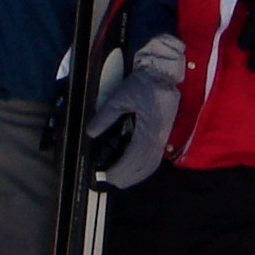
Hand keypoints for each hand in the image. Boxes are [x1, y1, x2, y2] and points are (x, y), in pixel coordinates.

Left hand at [87, 33, 186, 188]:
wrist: (163, 73)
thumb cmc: (143, 83)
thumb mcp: (120, 97)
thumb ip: (105, 116)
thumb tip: (91, 133)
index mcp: (148, 129)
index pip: (134, 158)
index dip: (120, 170)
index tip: (106, 175)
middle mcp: (158, 138)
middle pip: (144, 167)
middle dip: (126, 177)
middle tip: (109, 180)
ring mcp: (163, 138)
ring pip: (151, 165)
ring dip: (136, 176)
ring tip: (120, 179)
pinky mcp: (164, 136)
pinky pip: (155, 159)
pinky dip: (145, 169)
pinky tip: (135, 169)